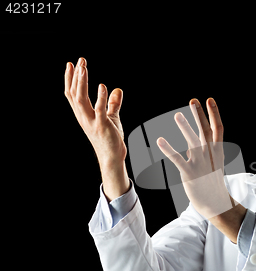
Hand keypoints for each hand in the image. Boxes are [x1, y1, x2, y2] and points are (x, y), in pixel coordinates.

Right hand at [65, 58, 128, 199]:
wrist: (112, 157)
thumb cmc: (111, 138)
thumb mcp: (112, 117)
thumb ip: (113, 104)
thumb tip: (117, 89)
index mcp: (83, 114)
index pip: (72, 93)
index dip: (70, 79)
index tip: (71, 63)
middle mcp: (83, 117)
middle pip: (75, 93)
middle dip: (76, 76)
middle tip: (80, 60)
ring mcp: (91, 121)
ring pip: (82, 99)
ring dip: (82, 83)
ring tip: (84, 68)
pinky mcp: (102, 126)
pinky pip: (99, 109)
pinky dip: (100, 97)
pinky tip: (102, 86)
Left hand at [157, 98, 233, 218]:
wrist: (215, 203)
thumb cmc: (212, 181)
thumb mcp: (212, 163)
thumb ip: (203, 150)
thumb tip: (191, 141)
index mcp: (217, 151)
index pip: (217, 128)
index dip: (214, 114)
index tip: (209, 100)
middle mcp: (210, 155)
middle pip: (205, 131)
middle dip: (199, 115)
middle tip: (193, 101)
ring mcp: (201, 164)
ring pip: (193, 142)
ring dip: (185, 128)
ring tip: (176, 115)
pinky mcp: (190, 174)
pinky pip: (178, 160)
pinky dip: (168, 150)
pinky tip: (160, 140)